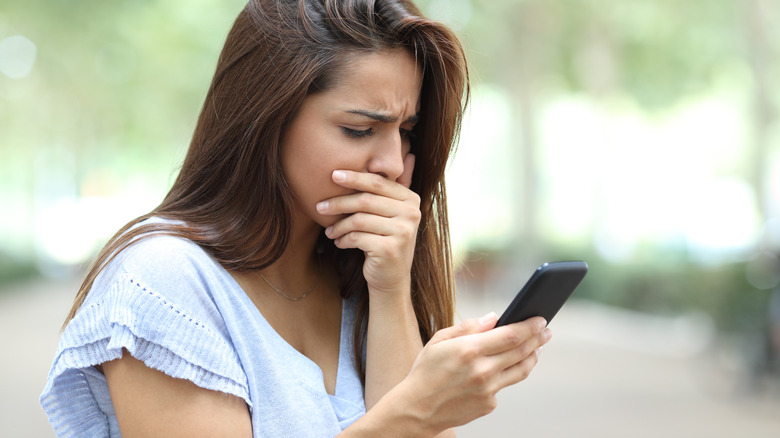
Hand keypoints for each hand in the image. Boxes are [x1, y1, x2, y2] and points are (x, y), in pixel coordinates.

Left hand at [317, 154, 419, 293]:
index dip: (355, 177)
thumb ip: (396, 186)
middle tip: (319, 206)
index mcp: (411, 199)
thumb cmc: (386, 240)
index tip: (333, 175)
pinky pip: (357, 237)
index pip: (379, 182)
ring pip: (359, 219)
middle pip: (366, 200)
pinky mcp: (390, 249)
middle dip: (339, 202)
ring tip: (329, 231)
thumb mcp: (393, 212)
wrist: (391, 278)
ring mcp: (403, 232)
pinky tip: (339, 243)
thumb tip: (408, 152)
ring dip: (338, 225)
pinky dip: (344, 239)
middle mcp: (411, 214)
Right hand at [398, 313, 551, 432]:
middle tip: (546, 331)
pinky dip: (507, 374)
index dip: (530, 326)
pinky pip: (504, 385)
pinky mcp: (489, 404)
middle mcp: (482, 370)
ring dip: (532, 356)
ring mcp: (488, 390)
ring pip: (521, 370)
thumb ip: (469, 327)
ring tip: (537, 348)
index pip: (511, 335)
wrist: (417, 409)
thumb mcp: (439, 341)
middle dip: (538, 339)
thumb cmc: (426, 370)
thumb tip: (494, 317)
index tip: (540, 319)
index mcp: (469, 350)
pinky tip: (506, 367)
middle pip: (521, 351)